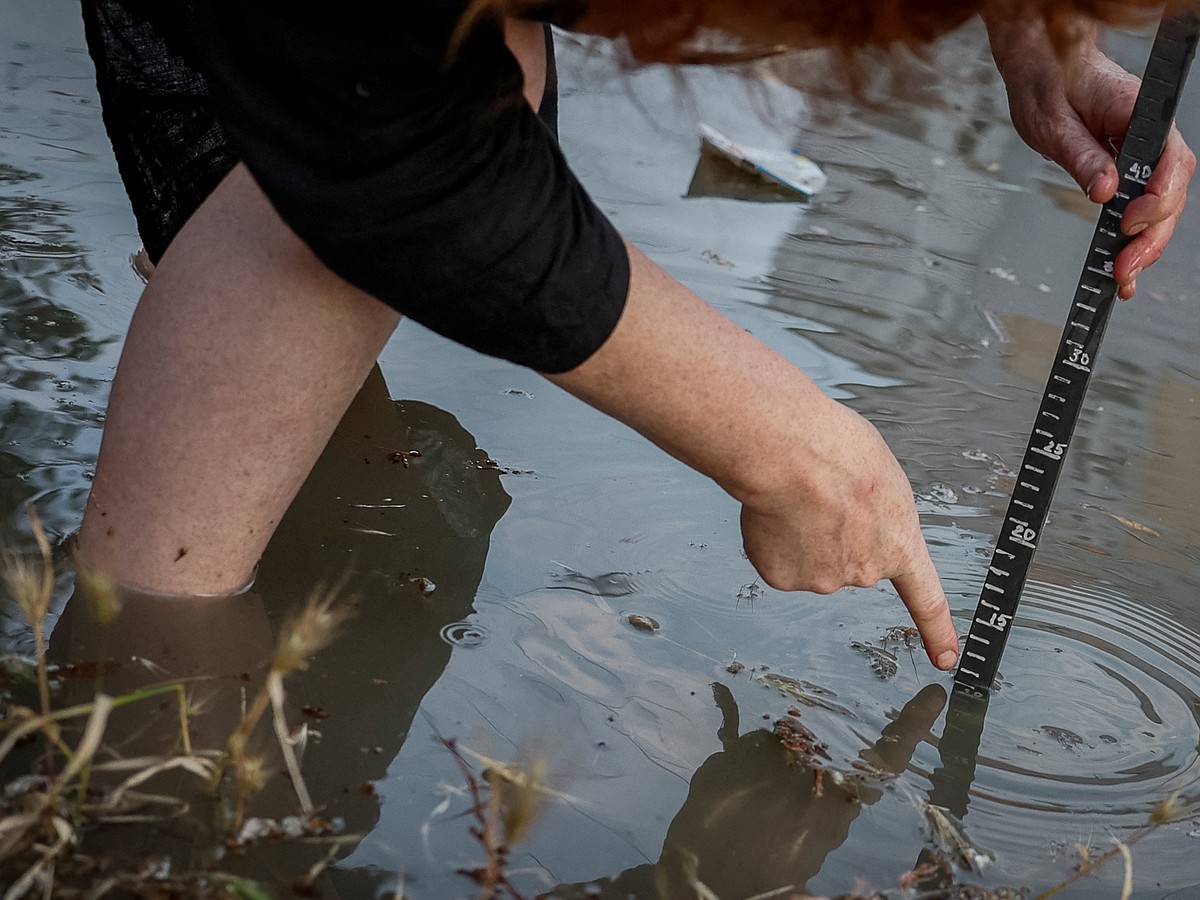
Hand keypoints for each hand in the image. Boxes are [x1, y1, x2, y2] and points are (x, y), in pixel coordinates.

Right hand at [550, 244, 959, 669]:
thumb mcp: (878, 473)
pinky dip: (768, 538)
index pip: (925, 598)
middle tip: (817, 495)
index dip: (937, 631)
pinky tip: (771, 512)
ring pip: (807, 559)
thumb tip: (841, 518)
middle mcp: (866, 572)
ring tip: (792, 497)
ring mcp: (824, 580)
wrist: (789, 453)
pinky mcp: (783, 578)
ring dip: (797, 534)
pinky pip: (775, 560)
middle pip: (846, 562)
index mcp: (900, 542)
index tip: (946, 660)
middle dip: (832, 535)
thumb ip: (873, 508)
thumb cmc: (833, 447)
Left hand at [987, 17, 1195, 298]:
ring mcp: (1145, 149)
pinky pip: (1144, 201)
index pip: (1169, 159)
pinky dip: (1136, 234)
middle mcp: (1151, 132)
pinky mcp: (1132, 164)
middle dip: (1151, 235)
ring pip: (1162, 203)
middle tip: (1123, 271)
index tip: (1128, 224)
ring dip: (1147, 243)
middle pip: (1171, 190)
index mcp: (1139, 113)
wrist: (1043, 70)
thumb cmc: (1048, 87)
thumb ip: (1083, 157)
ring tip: (1124, 279)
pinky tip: (1123, 263)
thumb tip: (1105, 192)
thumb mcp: (1054, 125)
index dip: (1156, 197)